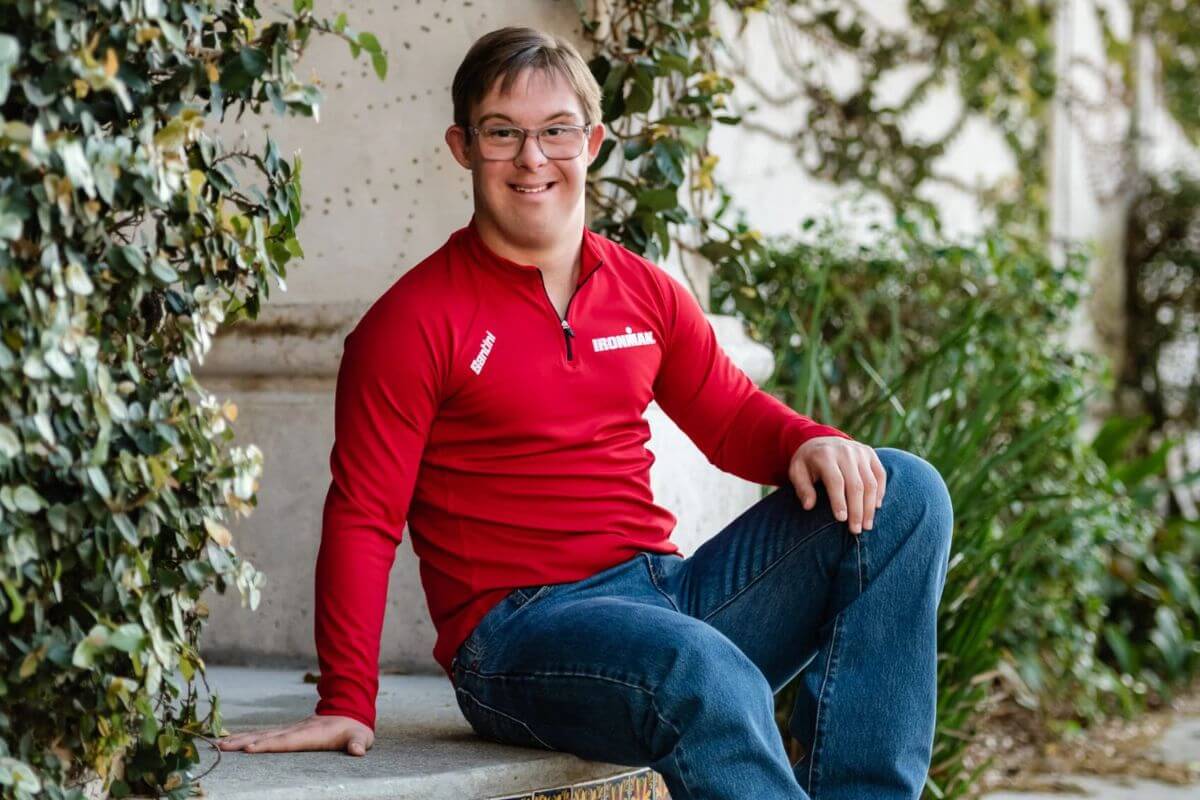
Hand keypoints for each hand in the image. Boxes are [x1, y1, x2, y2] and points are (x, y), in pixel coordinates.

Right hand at [216, 713, 373, 755]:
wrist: (349, 712)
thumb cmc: (354, 730)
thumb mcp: (360, 737)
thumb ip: (358, 744)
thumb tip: (359, 751)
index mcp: (311, 734)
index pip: (286, 741)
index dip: (269, 745)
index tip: (249, 748)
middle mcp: (296, 730)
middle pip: (266, 737)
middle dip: (244, 742)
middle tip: (222, 746)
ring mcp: (289, 730)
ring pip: (261, 734)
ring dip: (240, 739)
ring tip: (218, 744)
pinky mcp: (286, 732)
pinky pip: (263, 735)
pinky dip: (246, 737)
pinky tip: (231, 741)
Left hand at [789, 437, 885, 534]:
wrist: (821, 441)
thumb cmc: (808, 463)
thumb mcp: (797, 472)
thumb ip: (802, 488)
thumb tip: (808, 506)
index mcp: (825, 455)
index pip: (836, 481)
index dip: (839, 501)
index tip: (841, 519)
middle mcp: (845, 451)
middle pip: (856, 484)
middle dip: (857, 510)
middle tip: (856, 530)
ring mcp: (860, 452)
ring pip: (870, 482)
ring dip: (869, 507)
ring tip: (866, 525)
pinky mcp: (870, 454)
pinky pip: (880, 475)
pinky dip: (879, 492)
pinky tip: (875, 508)